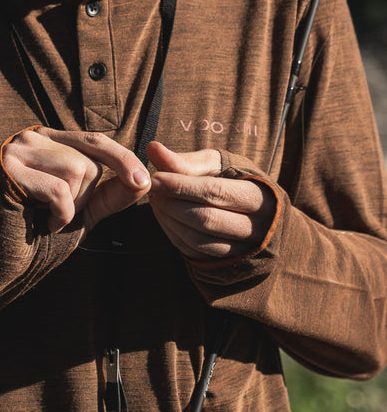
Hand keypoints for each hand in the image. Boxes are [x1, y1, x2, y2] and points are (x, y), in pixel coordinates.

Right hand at [1, 128, 150, 233]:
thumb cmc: (34, 233)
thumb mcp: (81, 210)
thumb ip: (109, 194)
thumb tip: (144, 180)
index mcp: (49, 141)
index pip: (95, 141)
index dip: (122, 159)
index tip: (143, 181)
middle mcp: (32, 138)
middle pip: (88, 161)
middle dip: (84, 197)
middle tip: (55, 214)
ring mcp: (17, 149)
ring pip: (76, 171)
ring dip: (70, 207)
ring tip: (45, 216)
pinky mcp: (7, 167)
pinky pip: (58, 190)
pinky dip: (59, 215)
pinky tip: (40, 223)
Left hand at [146, 141, 275, 261]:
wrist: (258, 212)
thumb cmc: (234, 180)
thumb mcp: (218, 164)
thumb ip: (186, 160)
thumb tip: (153, 148)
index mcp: (261, 196)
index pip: (215, 192)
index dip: (182, 186)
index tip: (156, 178)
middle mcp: (258, 227)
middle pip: (206, 218)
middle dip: (172, 204)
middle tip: (152, 190)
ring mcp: (245, 250)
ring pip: (199, 240)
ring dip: (170, 220)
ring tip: (155, 201)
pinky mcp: (228, 263)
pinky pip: (195, 252)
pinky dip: (174, 235)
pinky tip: (163, 217)